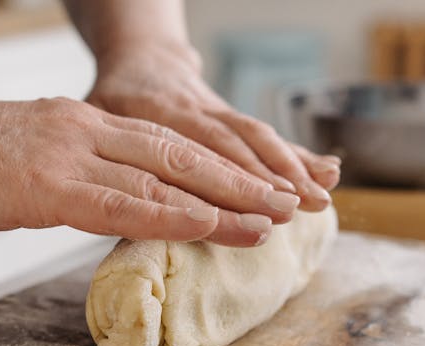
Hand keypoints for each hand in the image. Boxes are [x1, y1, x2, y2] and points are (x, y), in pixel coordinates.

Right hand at [0, 97, 305, 246]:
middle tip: (288, 202)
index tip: (256, 188)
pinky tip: (209, 227)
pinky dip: (172, 216)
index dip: (217, 168)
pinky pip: (122, 203)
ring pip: (166, 178)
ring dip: (224, 202)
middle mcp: (86, 130)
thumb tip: (93, 196)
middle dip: (241, 182)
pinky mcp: (48, 184)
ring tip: (271, 220)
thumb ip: (65, 172)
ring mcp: (70, 153)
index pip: (165, 145)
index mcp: (80, 124)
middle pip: (182, 155)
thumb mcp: (20, 157)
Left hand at [87, 42, 340, 212]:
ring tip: (320, 197)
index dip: (222, 179)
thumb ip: (101, 151)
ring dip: (291, 168)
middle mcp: (194, 111)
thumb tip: (106, 202)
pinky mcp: (235, 119)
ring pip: (257, 138)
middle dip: (266, 178)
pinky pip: (268, 136)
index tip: (248, 206)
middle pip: (234, 146)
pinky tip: (330, 172)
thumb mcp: (94, 116)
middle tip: (295, 208)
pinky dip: (300, 154)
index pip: (192, 149)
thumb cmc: (112, 97)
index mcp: (155, 113)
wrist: (142, 56)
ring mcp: (219, 113)